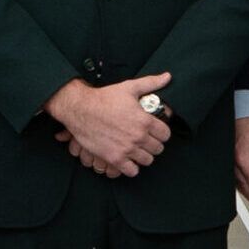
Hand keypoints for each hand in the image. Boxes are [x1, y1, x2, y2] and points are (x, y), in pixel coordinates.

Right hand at [45, 73, 172, 177]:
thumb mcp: (129, 87)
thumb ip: (151, 83)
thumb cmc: (104, 97)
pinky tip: (128, 160)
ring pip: (147, 161)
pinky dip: (132, 168)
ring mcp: (127, 148)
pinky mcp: (114, 158)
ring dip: (144, 156)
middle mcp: (138, 136)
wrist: (80, 108)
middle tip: (146, 142)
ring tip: (137, 151)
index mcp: (145, 120)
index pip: (166, 135)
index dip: (162, 134)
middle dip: (153, 145)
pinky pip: (132, 171)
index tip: (156, 132)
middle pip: (158, 149)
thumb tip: (168, 76)